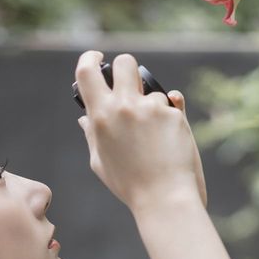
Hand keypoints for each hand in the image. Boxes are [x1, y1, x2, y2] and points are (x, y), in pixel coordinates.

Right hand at [76, 51, 204, 213]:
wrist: (164, 199)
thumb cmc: (130, 185)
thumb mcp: (101, 162)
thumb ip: (92, 135)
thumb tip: (84, 118)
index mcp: (100, 117)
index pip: (86, 71)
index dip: (90, 58)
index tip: (98, 58)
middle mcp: (124, 106)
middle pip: (125, 63)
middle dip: (127, 70)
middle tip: (130, 87)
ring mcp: (151, 108)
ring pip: (151, 89)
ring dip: (151, 104)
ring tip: (154, 137)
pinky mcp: (173, 114)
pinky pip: (172, 103)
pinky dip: (170, 118)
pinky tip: (169, 140)